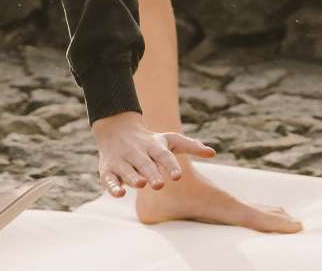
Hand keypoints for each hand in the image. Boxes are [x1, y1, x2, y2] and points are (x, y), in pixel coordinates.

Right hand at [89, 112, 215, 197]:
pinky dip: (113, 186)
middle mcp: (137, 152)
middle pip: (145, 164)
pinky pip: (109, 179)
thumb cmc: (149, 140)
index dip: (170, 165)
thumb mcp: (170, 140)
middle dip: (151, 173)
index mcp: (153, 146)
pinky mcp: (108, 170)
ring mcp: (121, 160)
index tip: (178, 176)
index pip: (164, 155)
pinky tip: (120, 193)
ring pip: (127, 170)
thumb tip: (213, 153)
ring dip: (132, 177)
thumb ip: (191, 146)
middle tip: (159, 185)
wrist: (116, 128)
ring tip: (140, 184)